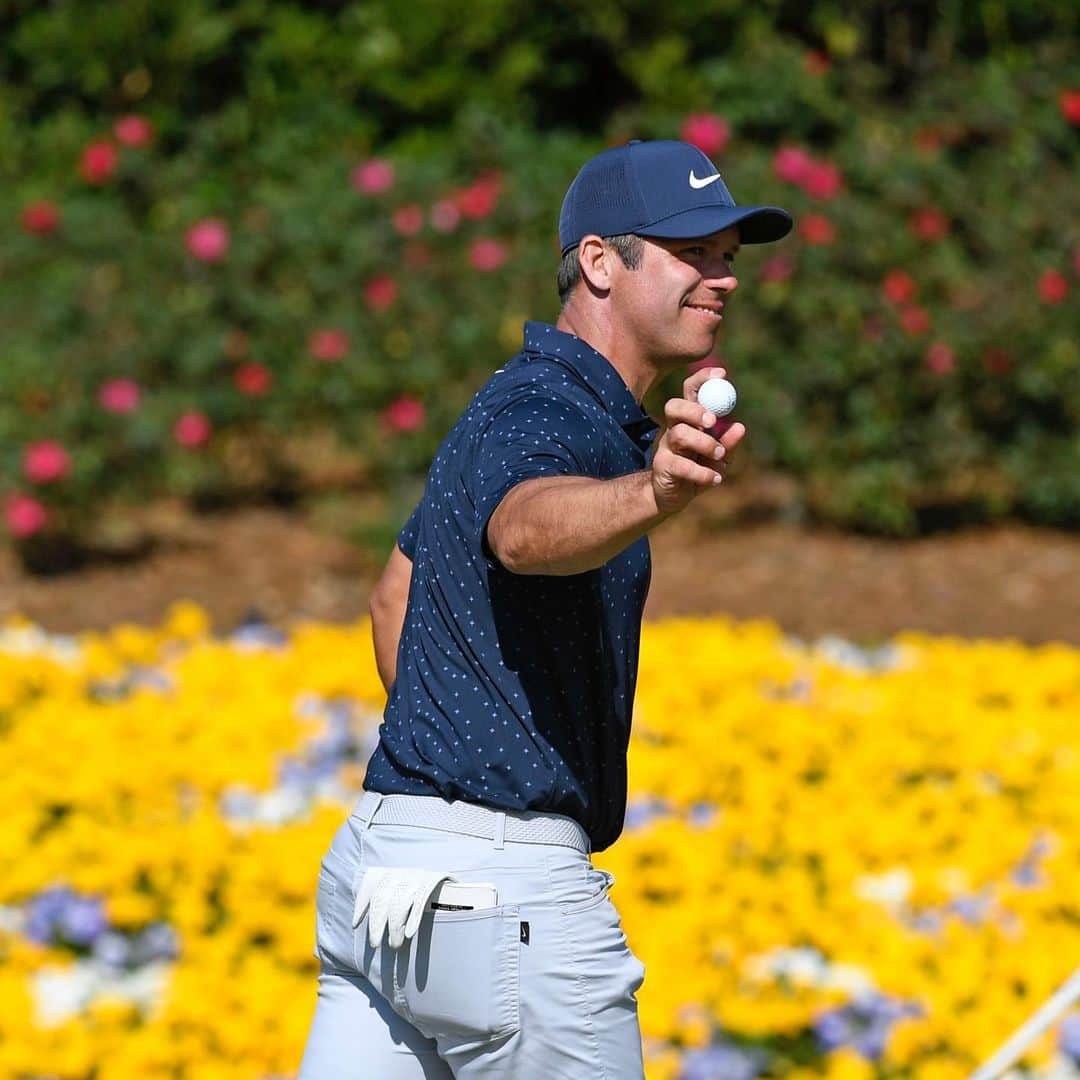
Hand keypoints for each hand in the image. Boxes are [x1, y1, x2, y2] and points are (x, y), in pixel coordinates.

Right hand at [650, 366, 745, 515]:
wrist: (673, 496)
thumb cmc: (697, 470)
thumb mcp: (718, 457)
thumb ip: (727, 442)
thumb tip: (740, 426)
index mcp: (689, 421)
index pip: (690, 392)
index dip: (702, 379)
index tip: (722, 374)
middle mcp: (675, 429)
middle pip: (675, 406)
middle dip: (694, 410)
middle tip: (712, 421)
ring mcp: (666, 447)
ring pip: (679, 434)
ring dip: (704, 443)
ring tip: (719, 455)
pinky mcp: (663, 467)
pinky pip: (681, 465)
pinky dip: (702, 473)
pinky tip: (714, 479)